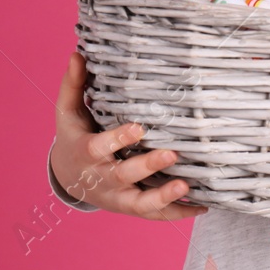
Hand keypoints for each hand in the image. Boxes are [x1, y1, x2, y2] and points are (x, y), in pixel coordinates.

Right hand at [51, 51, 207, 219]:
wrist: (68, 176)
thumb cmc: (74, 135)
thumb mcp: (68, 111)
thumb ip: (73, 84)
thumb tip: (77, 54)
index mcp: (86, 153)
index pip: (100, 147)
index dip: (119, 139)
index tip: (139, 128)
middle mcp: (101, 178)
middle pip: (123, 176)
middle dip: (148, 167)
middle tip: (173, 154)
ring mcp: (117, 197)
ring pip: (139, 203)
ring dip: (163, 198)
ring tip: (187, 186)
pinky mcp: (130, 208)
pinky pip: (154, 215)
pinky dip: (177, 212)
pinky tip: (202, 207)